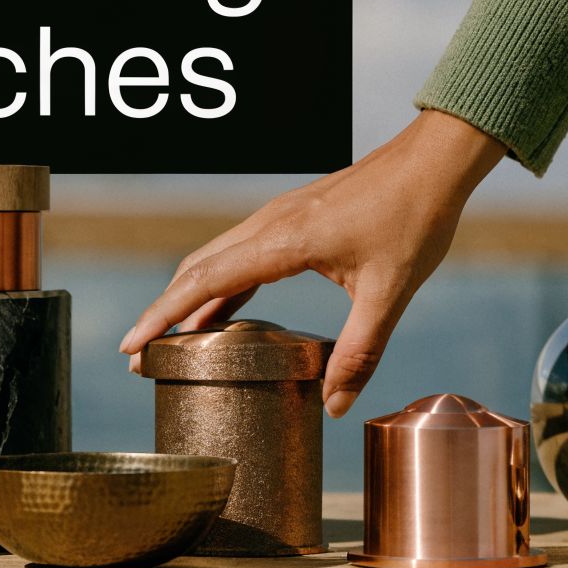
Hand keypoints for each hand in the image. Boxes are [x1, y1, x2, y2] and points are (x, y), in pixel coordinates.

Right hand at [119, 109, 505, 416]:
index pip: (206, 280)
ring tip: (172, 342)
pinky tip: (222, 313)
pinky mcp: (296, 218)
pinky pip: (243, 253)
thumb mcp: (390, 293)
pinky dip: (222, 284)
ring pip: (218, 258)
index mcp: (285, 240)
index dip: (164, 315)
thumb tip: (334, 405)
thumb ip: (359, 351)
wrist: (434, 162)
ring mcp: (281, 216)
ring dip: (191, 297)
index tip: (132, 346)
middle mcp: (272, 222)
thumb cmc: (415, 217)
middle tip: (141, 357)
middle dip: (164, 312)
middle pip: (198, 267)